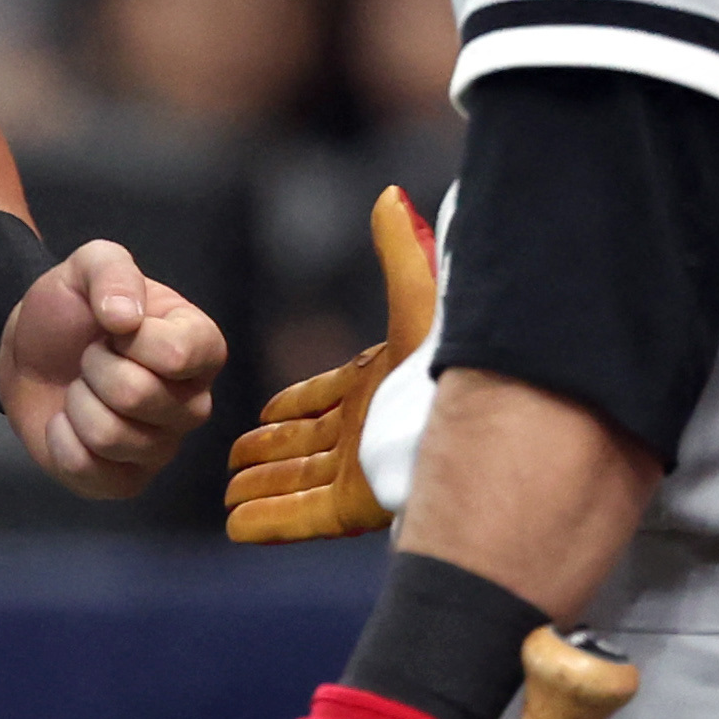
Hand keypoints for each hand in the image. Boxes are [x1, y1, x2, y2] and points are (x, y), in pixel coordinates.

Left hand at [0, 238, 222, 498]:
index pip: (177, 354)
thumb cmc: (72, 310)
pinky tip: (67, 423)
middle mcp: (193, 402)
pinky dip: (61, 441)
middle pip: (139, 396)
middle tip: (90, 357)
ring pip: (111, 437)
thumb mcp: (88, 265)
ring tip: (81, 388)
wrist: (30, 354)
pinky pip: (89, 471)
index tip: (114, 327)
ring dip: (77, 404)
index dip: (129, 338)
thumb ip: (111, 271)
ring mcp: (162, 447)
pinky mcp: (126, 482)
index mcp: (200, 345)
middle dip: (93, 368)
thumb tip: (125, 319)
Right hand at [230, 188, 437, 541]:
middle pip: (306, 444)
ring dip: (262, 485)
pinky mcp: (358, 506)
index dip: (294, 405)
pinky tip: (237, 524)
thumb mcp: (424, 301)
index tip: (264, 413)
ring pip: (298, 480)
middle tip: (234, 457)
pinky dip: (268, 520)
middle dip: (271, 451)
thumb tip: (390, 195)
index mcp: (378, 386)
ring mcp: (361, 471)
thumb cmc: (459, 364)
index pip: (324, 396)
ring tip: (228, 492)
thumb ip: (402, 253)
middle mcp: (367, 431)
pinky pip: (302, 515)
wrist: (490, 436)